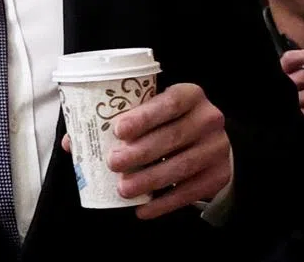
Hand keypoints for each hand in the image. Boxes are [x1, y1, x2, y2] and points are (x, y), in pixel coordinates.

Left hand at [107, 83, 231, 219]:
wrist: (210, 142)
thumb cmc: (172, 122)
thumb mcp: (158, 110)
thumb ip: (133, 118)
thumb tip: (85, 139)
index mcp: (191, 95)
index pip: (169, 103)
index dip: (144, 117)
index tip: (118, 130)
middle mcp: (209, 119)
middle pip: (173, 136)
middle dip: (140, 152)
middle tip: (114, 163)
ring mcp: (217, 148)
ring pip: (181, 166)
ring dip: (149, 180)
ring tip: (124, 188)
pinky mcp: (219, 175)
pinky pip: (189, 192)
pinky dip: (163, 203)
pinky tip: (143, 208)